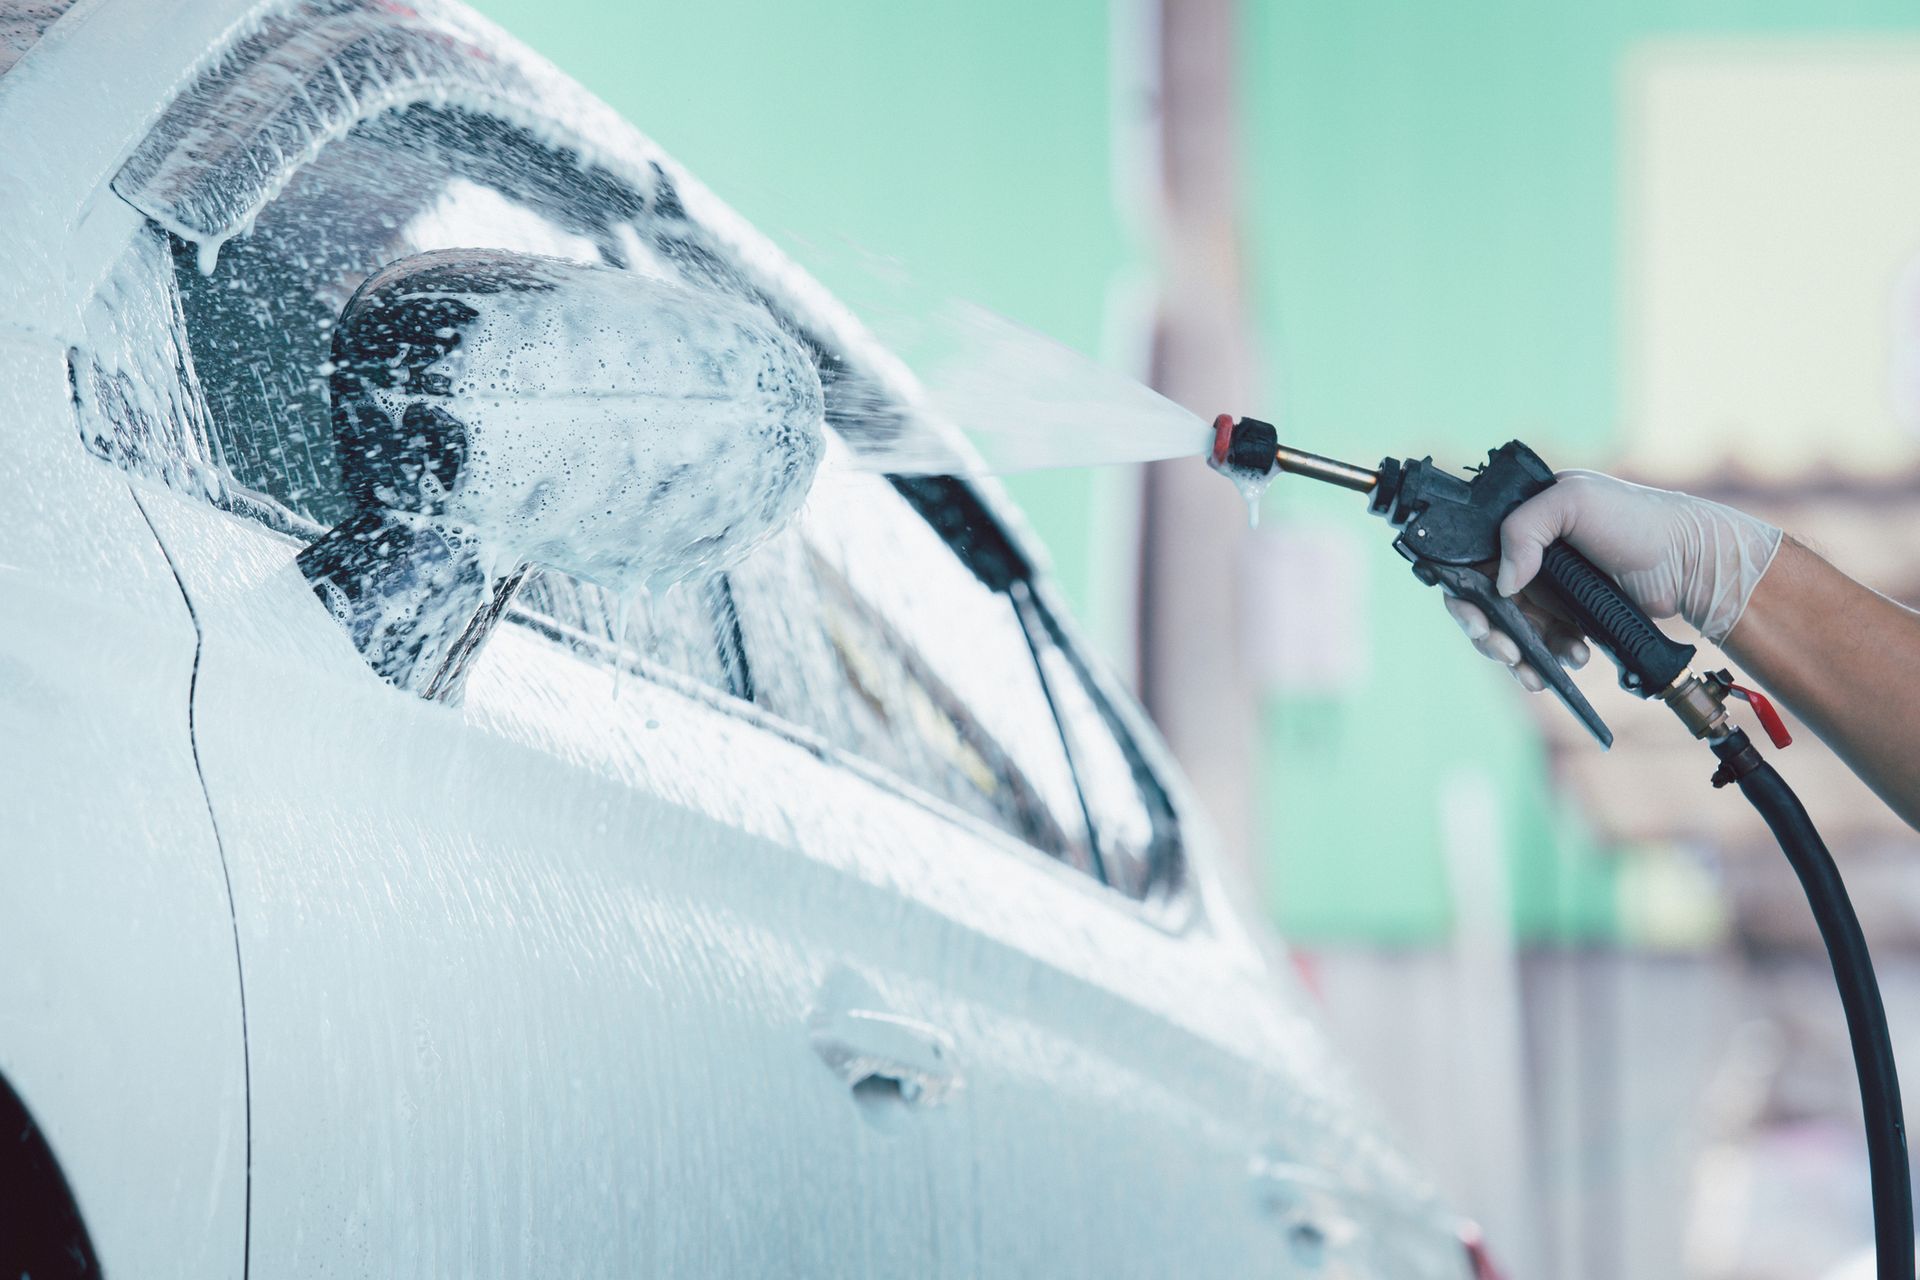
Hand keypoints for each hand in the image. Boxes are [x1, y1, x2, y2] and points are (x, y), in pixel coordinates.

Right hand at [1445, 470, 1782, 689]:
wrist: (1690, 562)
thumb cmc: (1638, 519)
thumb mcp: (1574, 501)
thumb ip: (1523, 530)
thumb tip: (1501, 586)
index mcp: (1520, 523)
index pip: (1470, 560)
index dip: (1464, 594)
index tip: (1478, 620)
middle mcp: (1527, 556)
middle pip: (1483, 604)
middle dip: (1488, 634)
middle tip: (1504, 652)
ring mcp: (1547, 588)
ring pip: (1510, 630)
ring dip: (1517, 654)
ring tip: (1535, 671)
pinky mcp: (1568, 616)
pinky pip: (1542, 644)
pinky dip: (1549, 658)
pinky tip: (1573, 658)